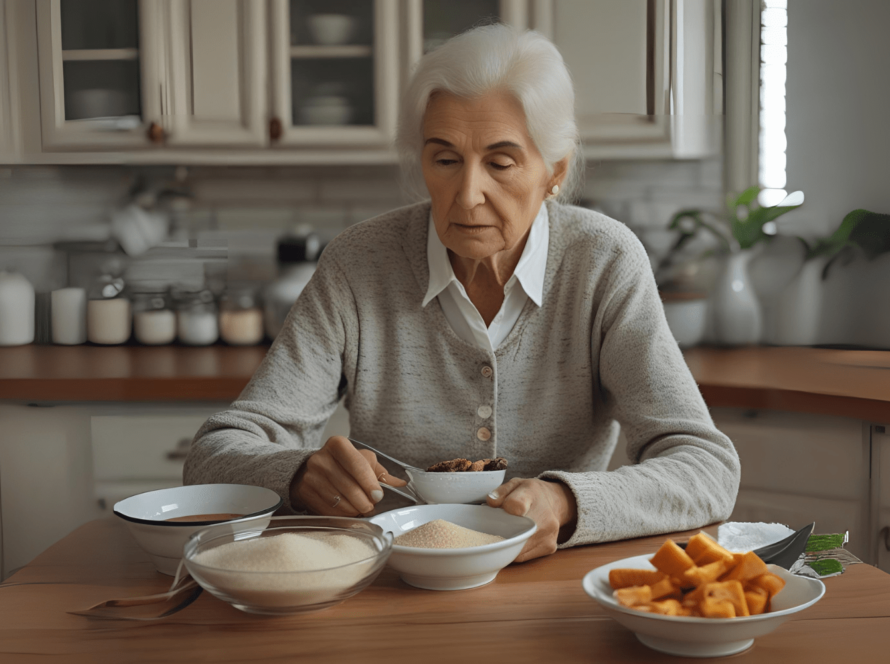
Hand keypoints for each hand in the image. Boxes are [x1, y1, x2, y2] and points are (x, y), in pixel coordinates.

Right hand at [290, 436, 407, 515]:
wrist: (311, 470)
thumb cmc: (343, 465)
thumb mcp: (362, 461)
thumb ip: (381, 473)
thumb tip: (402, 484)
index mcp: (338, 445)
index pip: (357, 464)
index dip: (370, 483)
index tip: (378, 496)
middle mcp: (321, 458)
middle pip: (349, 486)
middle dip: (364, 501)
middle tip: (371, 505)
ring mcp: (311, 476)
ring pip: (339, 501)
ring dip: (354, 509)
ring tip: (360, 508)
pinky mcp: (305, 492)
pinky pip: (329, 511)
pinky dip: (342, 515)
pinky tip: (347, 510)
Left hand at [486, 478, 576, 562]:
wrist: (556, 501)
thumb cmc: (531, 494)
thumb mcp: (515, 484)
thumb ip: (501, 491)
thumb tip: (492, 502)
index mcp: (531, 494)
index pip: (517, 504)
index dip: (504, 510)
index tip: (499, 511)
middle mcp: (545, 516)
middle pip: (516, 533)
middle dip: (501, 535)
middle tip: (495, 529)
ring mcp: (548, 534)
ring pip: (518, 550)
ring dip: (507, 545)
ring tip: (504, 535)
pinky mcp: (549, 547)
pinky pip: (524, 556)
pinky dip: (515, 551)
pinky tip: (514, 540)